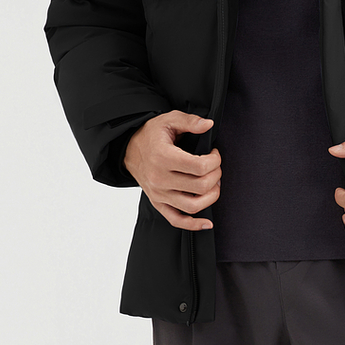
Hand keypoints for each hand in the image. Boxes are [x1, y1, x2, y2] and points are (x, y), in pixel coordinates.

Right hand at [123, 111, 221, 230]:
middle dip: (216, 175)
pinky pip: (176, 220)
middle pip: (200, 186)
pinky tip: (206, 223)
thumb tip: (209, 125)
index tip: (214, 153)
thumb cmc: (151, 134)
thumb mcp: (169, 119)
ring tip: (214, 184)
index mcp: (163, 157)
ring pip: (192, 206)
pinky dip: (193, 224)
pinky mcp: (158, 203)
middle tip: (216, 166)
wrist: (129, 149)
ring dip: (211, 197)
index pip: (199, 167)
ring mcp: (158, 194)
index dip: (215, 160)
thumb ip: (190, 121)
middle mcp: (160, 179)